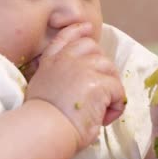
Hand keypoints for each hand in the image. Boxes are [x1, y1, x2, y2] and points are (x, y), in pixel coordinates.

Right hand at [24, 23, 125, 149]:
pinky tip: (103, 118)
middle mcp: (67, 60)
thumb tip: (69, 78)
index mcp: (51, 61)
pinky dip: (115, 106)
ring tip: (99, 110)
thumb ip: (53, 74)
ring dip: (110, 90)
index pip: (67, 37)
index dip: (79, 31)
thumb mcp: (39, 86)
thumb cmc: (40, 117)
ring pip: (110, 70)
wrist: (44, 129)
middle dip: (101, 68)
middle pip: (95, 49)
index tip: (88, 29)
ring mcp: (83, 68)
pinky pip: (118, 90)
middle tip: (96, 93)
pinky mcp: (98, 82)